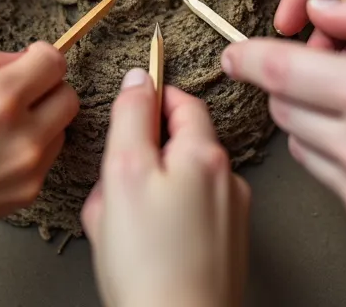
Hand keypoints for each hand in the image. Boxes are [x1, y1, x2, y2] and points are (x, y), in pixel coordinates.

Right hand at [0, 44, 76, 284]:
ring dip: (43, 120)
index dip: (41, 55)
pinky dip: (32, 149)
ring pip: (62, 129)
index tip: (30, 58)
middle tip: (20, 91)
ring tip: (2, 126)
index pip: (54, 63)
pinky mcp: (28, 193)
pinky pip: (46, 159)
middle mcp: (23, 134)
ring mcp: (29, 167)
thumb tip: (18, 59)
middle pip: (68, 96)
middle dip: (48, 87)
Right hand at [83, 70, 248, 306]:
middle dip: (143, 155)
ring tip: (127, 224)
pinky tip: (145, 248)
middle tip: (115, 181)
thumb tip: (139, 79)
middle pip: (180, 144)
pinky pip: (189, 216)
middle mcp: (227, 179)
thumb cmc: (149, 265)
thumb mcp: (123, 174)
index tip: (127, 107)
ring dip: (154, 190)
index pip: (180, 101)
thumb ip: (131, 119)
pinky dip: (167, 221)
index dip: (149, 99)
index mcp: (204, 155)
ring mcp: (230, 215)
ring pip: (181, 183)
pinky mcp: (225, 246)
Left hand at [226, 0, 345, 249]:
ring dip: (311, 116)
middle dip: (290, 82)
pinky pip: (326, 173)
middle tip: (325, 67)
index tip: (233, 51)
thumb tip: (322, 7)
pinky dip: (335, 149)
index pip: (284, 73)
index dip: (249, 58)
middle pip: (284, 109)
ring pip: (300, 142)